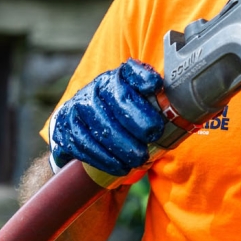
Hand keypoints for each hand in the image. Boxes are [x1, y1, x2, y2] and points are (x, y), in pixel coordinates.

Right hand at [49, 59, 165, 175]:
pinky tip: (120, 167)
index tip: (156, 86)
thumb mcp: (139, 103)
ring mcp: (76, 108)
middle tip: (154, 136)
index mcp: (115, 78)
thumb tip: (176, 101)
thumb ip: (156, 99)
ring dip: (121, 146)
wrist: (84, 130)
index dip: (142, 77)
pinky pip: (83, 145)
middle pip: (115, 102)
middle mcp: (93, 88)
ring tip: (140, 159)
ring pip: (99, 126)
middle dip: (137, 121)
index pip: (130, 73)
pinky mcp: (64, 130)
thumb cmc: (121, 117)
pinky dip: (104, 159)